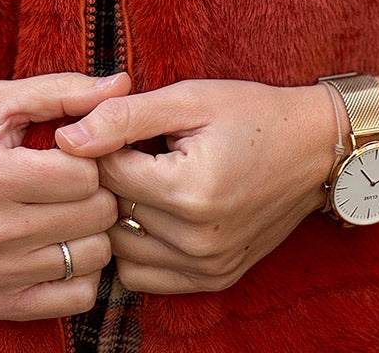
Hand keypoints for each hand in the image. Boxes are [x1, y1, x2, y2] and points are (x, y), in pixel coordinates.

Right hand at [0, 73, 130, 320]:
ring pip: (94, 257)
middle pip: (94, 215)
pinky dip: (83, 270)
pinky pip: (79, 298)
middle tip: (79, 181)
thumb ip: (63, 89)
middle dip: (97, 192)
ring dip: (93, 231)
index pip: (83, 173)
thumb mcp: (0, 103)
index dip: (91, 157)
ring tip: (72, 211)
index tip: (76, 152)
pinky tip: (64, 244)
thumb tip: (123, 83)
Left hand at [55, 79, 332, 295]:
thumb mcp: (189, 98)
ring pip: (121, 250)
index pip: (107, 174)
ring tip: (144, 179)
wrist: (313, 148)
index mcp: (190, 191)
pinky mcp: (214, 279)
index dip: (102, 144)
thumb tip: (66, 138)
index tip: (118, 125)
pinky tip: (156, 210)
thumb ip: (123, 116)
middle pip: (112, 213)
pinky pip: (146, 275)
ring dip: (121, 215)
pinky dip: (139, 246)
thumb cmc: (250, 113)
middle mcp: (198, 239)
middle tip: (129, 150)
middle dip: (109, 180)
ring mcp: (207, 266)